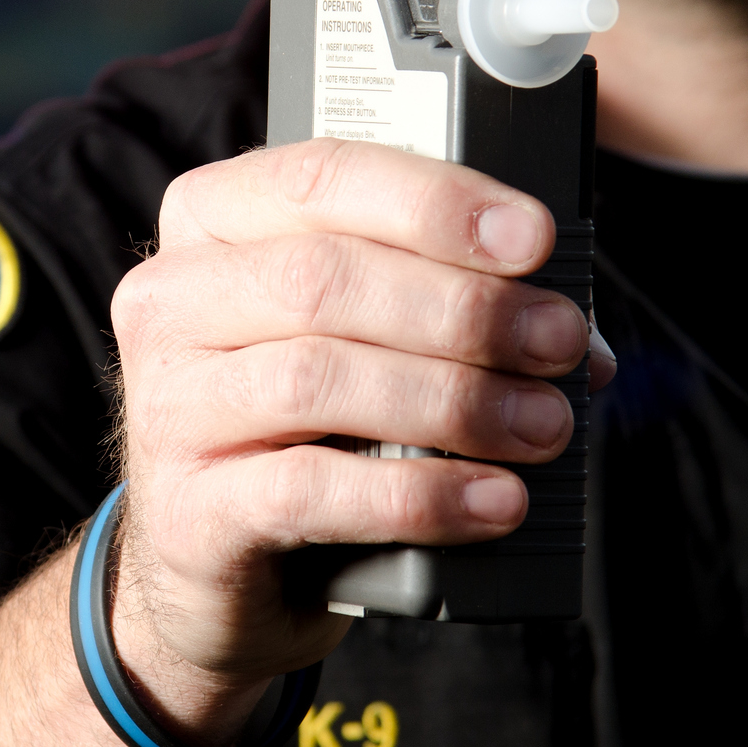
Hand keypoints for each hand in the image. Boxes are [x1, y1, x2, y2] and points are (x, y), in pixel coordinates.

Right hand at [105, 138, 609, 746]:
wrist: (210, 568)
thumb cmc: (299, 423)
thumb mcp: (355, 337)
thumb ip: (445, 304)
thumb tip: (581, 337)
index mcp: (212, 222)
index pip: (319, 177)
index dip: (434, 201)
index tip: (532, 237)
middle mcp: (171, 301)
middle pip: (322, 278)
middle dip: (463, 308)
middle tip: (558, 340)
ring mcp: (166, 407)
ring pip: (317, 379)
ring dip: (454, 400)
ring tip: (543, 424)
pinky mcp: (187, 512)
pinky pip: (309, 492)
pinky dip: (420, 495)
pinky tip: (492, 500)